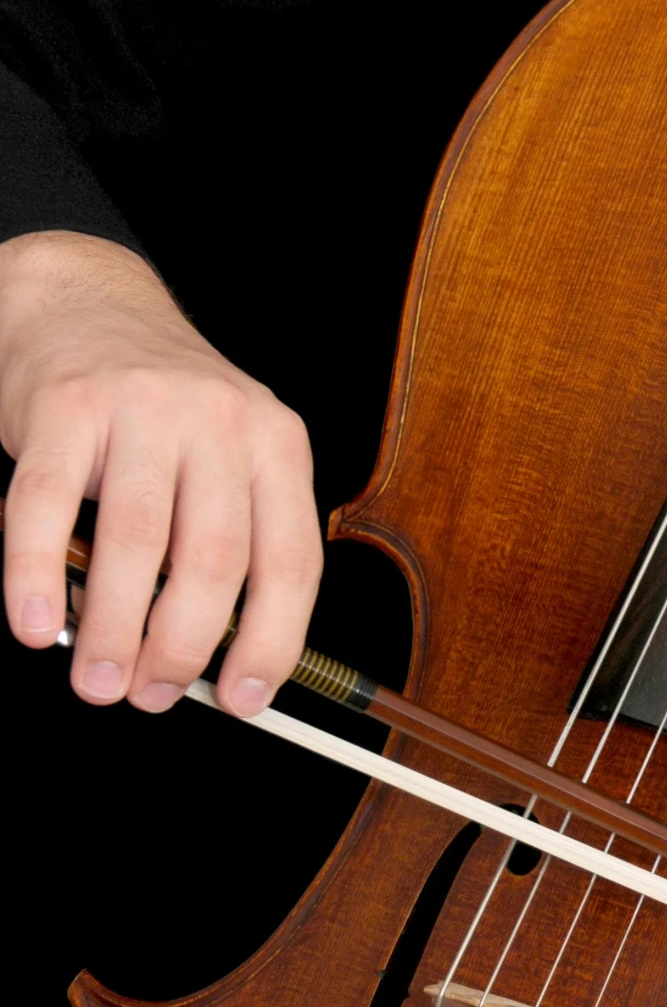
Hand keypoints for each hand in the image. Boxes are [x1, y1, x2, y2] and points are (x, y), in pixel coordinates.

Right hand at [0, 231, 320, 713]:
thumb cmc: (163, 413)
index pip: (290, 561)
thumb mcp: (226, 460)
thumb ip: (229, 546)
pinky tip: (35, 624)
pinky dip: (35, 575)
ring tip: (96, 681)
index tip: (247, 701)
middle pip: (213, 558)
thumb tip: (212, 668)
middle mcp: (220, 420)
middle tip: (150, 696)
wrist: (86, 305)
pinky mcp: (64, 406)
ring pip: (134, 540)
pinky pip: (45, 505)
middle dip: (182, 647)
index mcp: (276, 445)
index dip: (271, 642)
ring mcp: (142, 408)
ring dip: (112, 627)